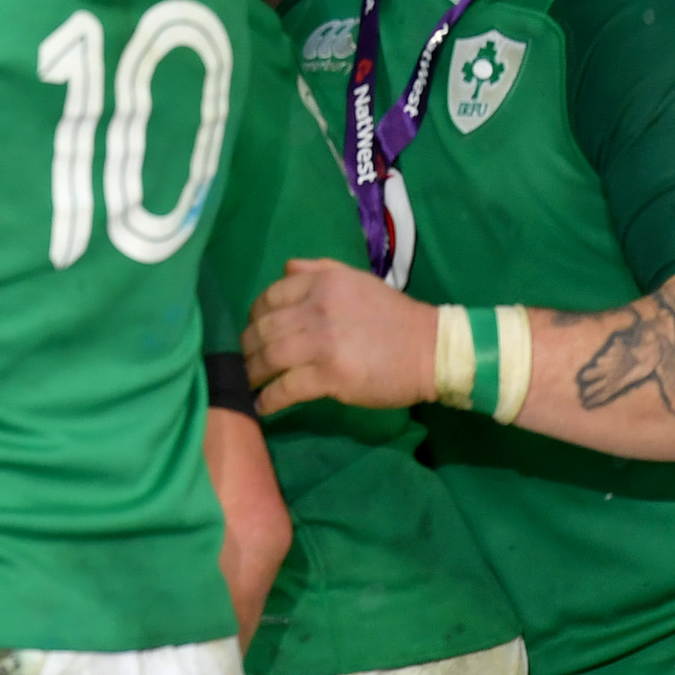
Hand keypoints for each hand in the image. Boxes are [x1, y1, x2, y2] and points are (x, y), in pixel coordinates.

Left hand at [244, 257, 437, 416]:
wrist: (433, 350)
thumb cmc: (394, 316)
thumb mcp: (356, 280)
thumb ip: (318, 269)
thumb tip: (284, 269)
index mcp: (322, 282)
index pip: (270, 297)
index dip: (255, 316)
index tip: (251, 330)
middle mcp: (317, 308)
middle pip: (264, 328)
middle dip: (246, 346)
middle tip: (240, 359)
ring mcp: (323, 342)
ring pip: (270, 356)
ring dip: (251, 371)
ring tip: (244, 381)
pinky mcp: (331, 375)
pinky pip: (288, 387)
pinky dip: (269, 398)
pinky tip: (260, 405)